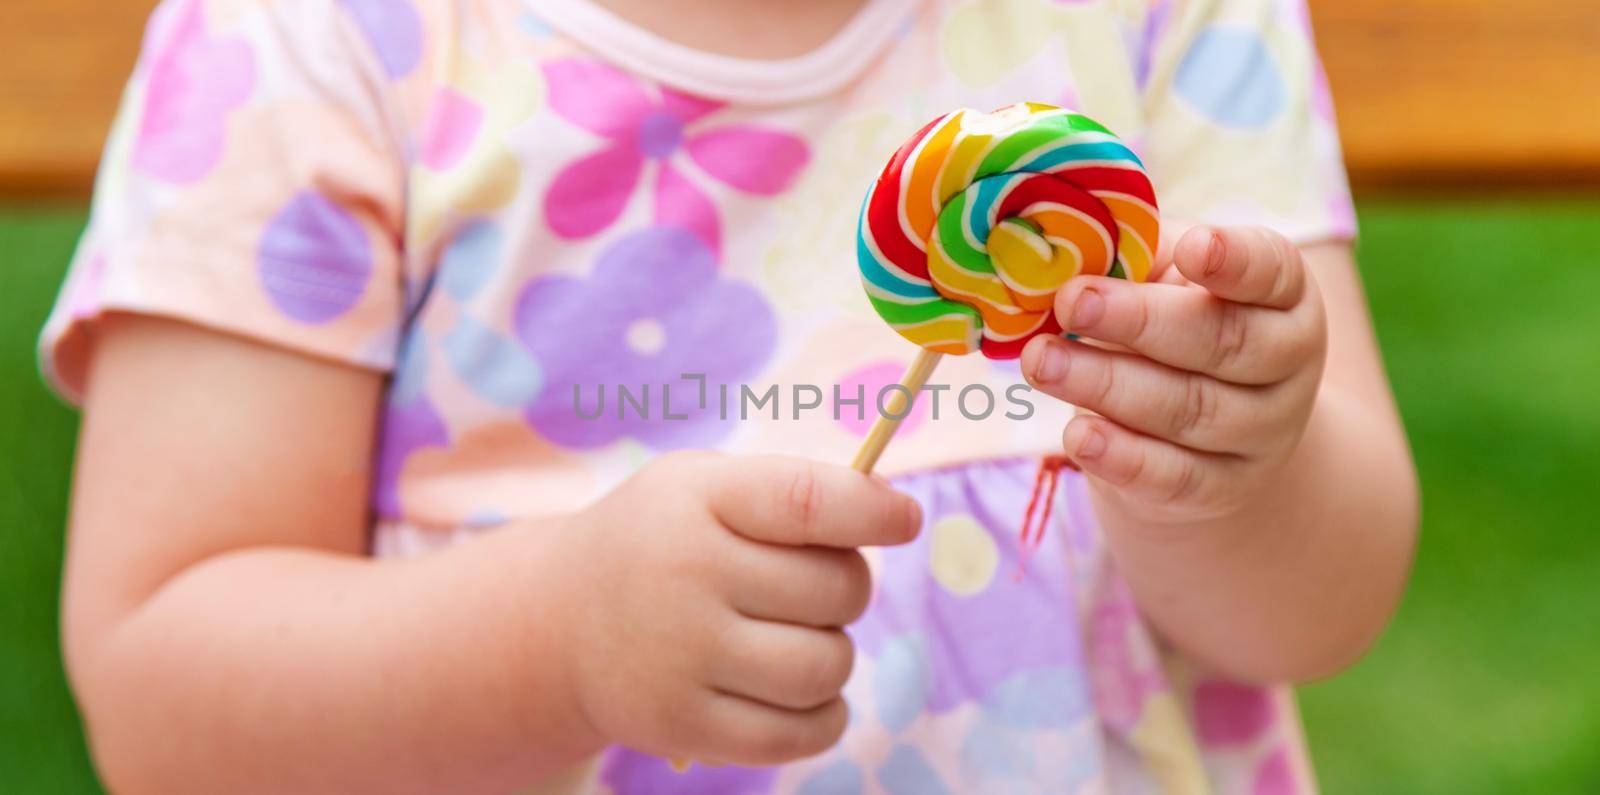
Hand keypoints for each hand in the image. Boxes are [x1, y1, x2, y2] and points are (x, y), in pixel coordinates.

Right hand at [559, 452, 920, 765]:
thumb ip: (795, 493)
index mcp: (696, 500)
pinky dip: (824, 715)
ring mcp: (682, 657)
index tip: (904, 519)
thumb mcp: (704, 489)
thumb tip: (895, 511)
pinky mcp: (685, 725)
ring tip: (798, 639)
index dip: (873, 509)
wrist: (559, 623)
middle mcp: (686, 576)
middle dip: (847, 587)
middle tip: (810, 588)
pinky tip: (804, 693)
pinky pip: (802, 733)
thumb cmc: (663, 543)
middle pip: (837, 589)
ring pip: (828, 666)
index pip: (809, 502)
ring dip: (835, 654)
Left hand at [1021, 226, 1327, 522]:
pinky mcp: (1222, 488)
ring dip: (1107, 385)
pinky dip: (1122, 457)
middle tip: (1072, 302)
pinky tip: (1076, 435)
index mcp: (1280, 292)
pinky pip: (1173, 476)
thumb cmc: (1171, 325)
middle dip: (1140, 322)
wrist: (1202, 434)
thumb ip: (1129, 258)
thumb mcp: (1162, 277)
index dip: (1234, 260)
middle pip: (1223, 342)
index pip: (1270, 270)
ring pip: (1190, 410)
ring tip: (1042, 362)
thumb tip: (1061, 248)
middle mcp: (1286, 361)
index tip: (1192, 247)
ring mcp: (1262, 431)